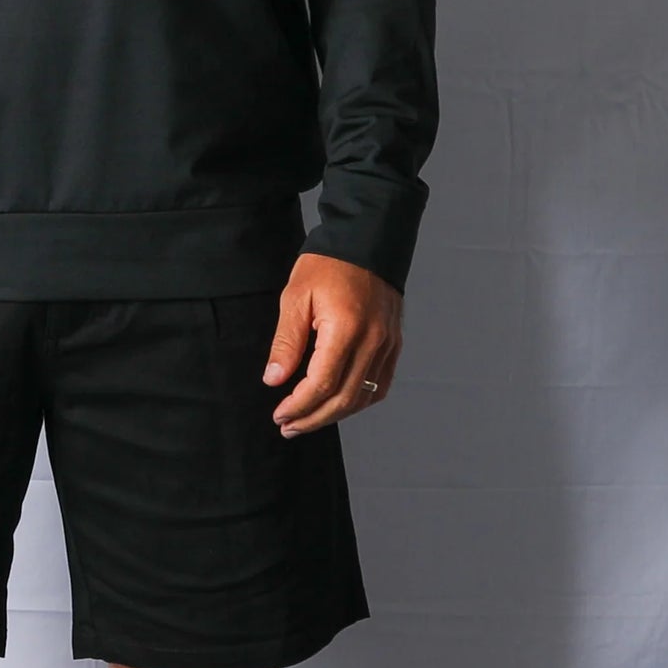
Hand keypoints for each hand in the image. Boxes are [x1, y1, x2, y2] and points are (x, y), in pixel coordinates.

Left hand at [262, 253, 401, 435]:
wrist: (367, 241)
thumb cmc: (328, 264)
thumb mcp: (295, 297)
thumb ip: (286, 342)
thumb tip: (274, 379)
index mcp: (346, 328)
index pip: (322, 383)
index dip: (299, 405)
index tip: (279, 414)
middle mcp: (372, 340)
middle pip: (344, 398)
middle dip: (313, 418)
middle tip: (288, 426)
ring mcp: (387, 344)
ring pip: (363, 396)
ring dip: (334, 415)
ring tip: (307, 420)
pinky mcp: (393, 343)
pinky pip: (380, 384)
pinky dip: (358, 401)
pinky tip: (337, 404)